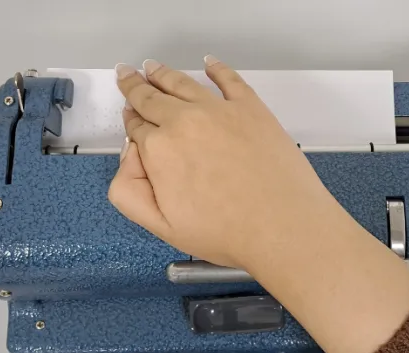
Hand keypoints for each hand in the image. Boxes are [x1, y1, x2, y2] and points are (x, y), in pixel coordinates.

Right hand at [109, 57, 408, 352]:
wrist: (282, 226)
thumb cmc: (226, 232)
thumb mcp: (162, 226)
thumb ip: (129, 192)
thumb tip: (129, 158)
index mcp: (159, 149)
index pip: (136, 127)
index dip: (131, 122)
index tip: (129, 117)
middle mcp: (184, 121)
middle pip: (152, 97)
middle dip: (135, 86)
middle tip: (126, 75)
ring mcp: (219, 110)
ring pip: (182, 83)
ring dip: (163, 73)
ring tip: (152, 67)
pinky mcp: (251, 108)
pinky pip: (228, 79)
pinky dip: (216, 68)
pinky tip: (209, 63)